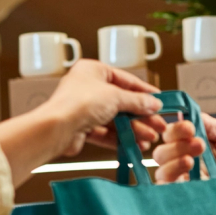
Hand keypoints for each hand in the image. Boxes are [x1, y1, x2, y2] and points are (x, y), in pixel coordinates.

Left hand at [43, 59, 166, 156]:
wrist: (56, 128)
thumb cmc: (78, 103)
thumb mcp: (116, 97)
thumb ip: (137, 101)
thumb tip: (153, 103)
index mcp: (93, 71)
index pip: (126, 80)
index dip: (145, 92)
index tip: (159, 101)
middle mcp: (88, 87)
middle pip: (122, 102)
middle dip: (142, 116)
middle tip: (159, 124)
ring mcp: (85, 108)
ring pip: (115, 119)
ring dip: (134, 129)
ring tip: (150, 138)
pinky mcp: (82, 127)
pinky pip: (106, 132)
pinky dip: (121, 138)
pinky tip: (136, 144)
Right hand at [151, 113, 215, 182]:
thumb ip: (210, 125)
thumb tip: (187, 114)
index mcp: (185, 143)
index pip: (170, 134)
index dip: (177, 129)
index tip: (191, 128)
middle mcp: (176, 161)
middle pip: (160, 152)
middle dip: (177, 146)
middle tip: (199, 144)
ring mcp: (178, 180)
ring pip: (160, 171)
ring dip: (174, 163)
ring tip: (192, 161)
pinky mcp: (180, 195)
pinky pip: (165, 189)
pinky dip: (170, 182)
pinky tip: (186, 176)